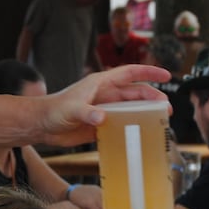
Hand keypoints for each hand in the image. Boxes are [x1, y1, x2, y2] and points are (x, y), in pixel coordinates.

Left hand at [42, 65, 168, 145]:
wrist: (42, 125)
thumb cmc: (54, 110)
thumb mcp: (71, 109)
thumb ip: (87, 113)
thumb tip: (103, 118)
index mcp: (101, 83)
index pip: (131, 73)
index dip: (149, 73)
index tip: (166, 75)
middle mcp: (106, 95)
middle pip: (135, 93)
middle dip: (153, 99)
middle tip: (167, 109)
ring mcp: (104, 109)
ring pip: (131, 109)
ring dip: (145, 114)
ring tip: (159, 122)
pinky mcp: (101, 125)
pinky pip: (121, 125)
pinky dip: (132, 129)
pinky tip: (141, 136)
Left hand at [66, 184, 103, 208]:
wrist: (73, 191)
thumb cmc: (77, 202)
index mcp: (90, 203)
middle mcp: (95, 196)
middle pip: (103, 206)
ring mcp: (97, 191)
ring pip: (104, 200)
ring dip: (104, 205)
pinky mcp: (97, 188)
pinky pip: (103, 195)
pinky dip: (103, 199)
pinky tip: (100, 202)